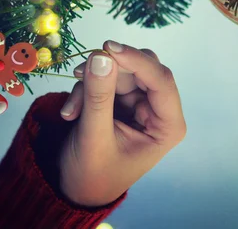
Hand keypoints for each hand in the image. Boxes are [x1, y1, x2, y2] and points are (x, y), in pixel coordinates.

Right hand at [58, 41, 185, 206]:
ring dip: (89, 84)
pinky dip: (84, 89)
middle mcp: (157, 110)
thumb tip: (100, 56)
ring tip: (71, 111)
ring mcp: (137, 103)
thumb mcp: (93, 136)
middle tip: (78, 74)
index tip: (107, 48)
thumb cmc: (92, 174)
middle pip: (140, 68)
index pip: (161, 80)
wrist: (76, 189)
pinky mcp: (118, 99)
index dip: (136, 60)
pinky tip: (70, 112)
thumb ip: (98, 96)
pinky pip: (103, 78)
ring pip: (118, 70)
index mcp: (166, 126)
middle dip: (107, 72)